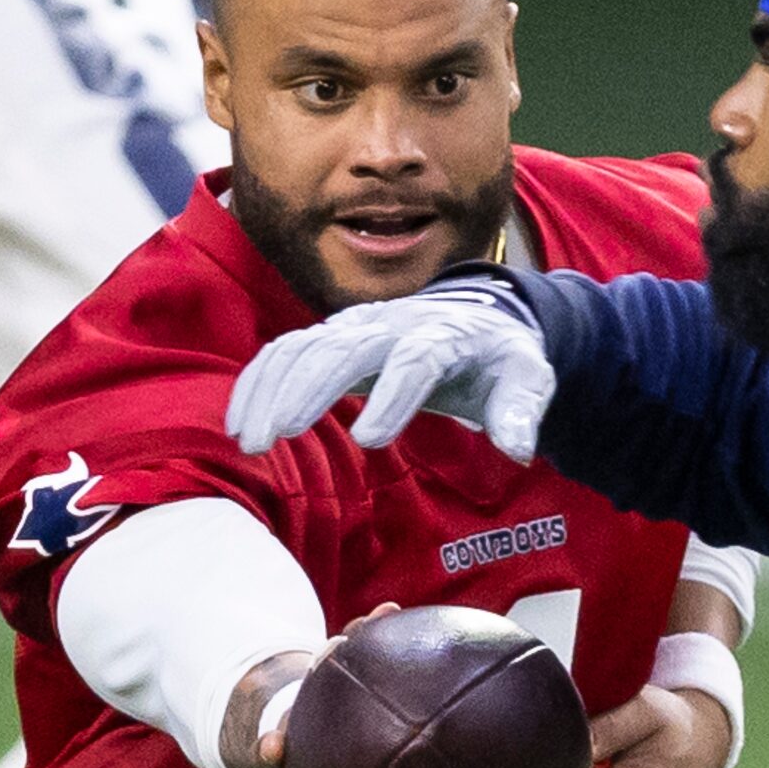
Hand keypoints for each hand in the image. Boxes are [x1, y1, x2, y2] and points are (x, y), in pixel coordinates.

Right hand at [226, 275, 555, 461]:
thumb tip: (518, 449)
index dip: (393, 395)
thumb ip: (523, 409)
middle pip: (344, 348)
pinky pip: (285, 353)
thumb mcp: (529, 377)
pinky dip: (258, 383)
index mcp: (444, 333)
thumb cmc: (500, 358)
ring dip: (271, 391)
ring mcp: (356, 327)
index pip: (416, 360)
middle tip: (278, 435)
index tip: (370, 441)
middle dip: (309, 389)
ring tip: (250, 441)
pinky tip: (239, 423)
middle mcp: (392, 323)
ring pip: (304, 348)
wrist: (476, 318)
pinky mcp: (331, 338)